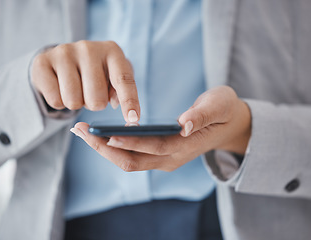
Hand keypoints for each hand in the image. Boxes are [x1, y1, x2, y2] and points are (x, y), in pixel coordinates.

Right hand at [31, 41, 139, 121]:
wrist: (61, 59)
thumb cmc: (96, 72)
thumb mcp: (114, 77)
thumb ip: (122, 91)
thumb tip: (120, 106)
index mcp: (112, 51)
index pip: (123, 80)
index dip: (129, 101)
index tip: (133, 119)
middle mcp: (88, 48)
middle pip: (97, 99)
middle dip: (95, 105)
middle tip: (91, 93)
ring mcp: (64, 52)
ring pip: (74, 101)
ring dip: (76, 103)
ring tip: (76, 89)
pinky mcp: (42, 62)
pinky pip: (55, 100)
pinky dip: (59, 102)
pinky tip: (60, 88)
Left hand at [70, 86, 250, 171]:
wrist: (229, 124)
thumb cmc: (224, 110)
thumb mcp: (219, 105)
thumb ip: (203, 114)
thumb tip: (184, 123)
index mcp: (186, 145)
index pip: (153, 147)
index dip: (129, 142)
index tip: (105, 135)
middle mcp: (172, 158)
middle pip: (133, 161)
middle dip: (105, 148)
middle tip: (81, 130)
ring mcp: (164, 159)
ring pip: (129, 161)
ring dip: (104, 149)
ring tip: (83, 132)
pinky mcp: (159, 155)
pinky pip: (132, 156)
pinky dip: (113, 147)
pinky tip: (99, 135)